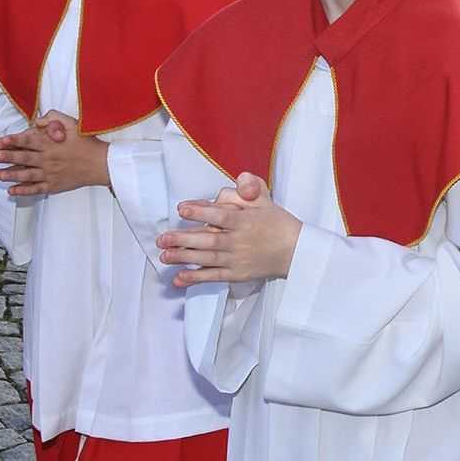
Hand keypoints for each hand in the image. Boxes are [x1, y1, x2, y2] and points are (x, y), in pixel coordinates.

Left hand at [0, 112, 109, 197]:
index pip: (28, 141)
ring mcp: (51, 173)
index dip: (12, 141)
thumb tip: (38, 122)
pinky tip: (11, 190)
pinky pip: (35, 189)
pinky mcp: (54, 185)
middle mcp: (49, 159)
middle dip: (4, 157)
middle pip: (23, 158)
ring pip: (26, 175)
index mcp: (52, 144)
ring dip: (9, 175)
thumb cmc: (88, 143)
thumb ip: (55, 119)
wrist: (103, 164)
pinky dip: (23, 190)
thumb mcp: (74, 124)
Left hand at [159, 174, 301, 287]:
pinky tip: (180, 277)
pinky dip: (197, 277)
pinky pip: (214, 276)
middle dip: (184, 239)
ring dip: (185, 257)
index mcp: (246, 221)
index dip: (201, 212)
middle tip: (163, 238)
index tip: (183, 209)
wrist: (296, 252)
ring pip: (208, 258)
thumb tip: (237, 182)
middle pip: (209, 240)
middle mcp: (240, 241)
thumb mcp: (266, 201)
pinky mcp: (237, 274)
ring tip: (165, 255)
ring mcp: (238, 259)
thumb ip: (249, 188)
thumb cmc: (278, 225)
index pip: (222, 215)